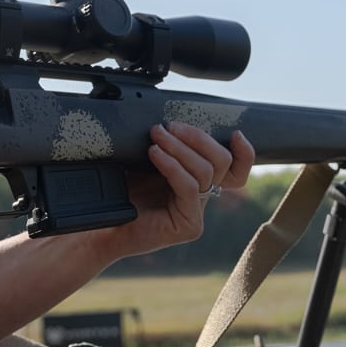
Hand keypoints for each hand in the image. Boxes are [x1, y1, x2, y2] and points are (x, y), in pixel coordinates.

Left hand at [91, 122, 254, 263]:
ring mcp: (196, 214)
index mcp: (198, 182)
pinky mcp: (188, 225)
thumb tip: (177, 121)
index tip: (235, 133)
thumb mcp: (148, 160)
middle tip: (169, 126)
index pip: (235, 170)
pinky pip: (189, 187)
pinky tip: (155, 154)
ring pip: (206, 171)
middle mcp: (201, 198)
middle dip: (198, 138)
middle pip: (222, 162)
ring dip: (180, 148)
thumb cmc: (121, 190)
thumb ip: (170, 146)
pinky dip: (172, 166)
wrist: (101, 224)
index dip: (244, 153)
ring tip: (156, 137)